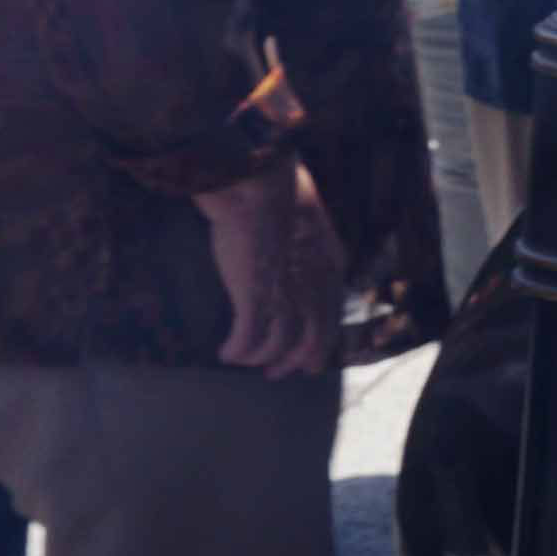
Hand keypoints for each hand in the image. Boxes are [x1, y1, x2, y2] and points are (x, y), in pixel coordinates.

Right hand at [198, 160, 346, 380]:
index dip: (318, 336)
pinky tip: (225, 352)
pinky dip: (237, 350)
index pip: (330, 312)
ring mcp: (287, 293)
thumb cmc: (275, 188)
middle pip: (314, 338)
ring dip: (260, 358)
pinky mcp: (255, 298)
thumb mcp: (304, 213)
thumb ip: (303, 234)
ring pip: (279, 346)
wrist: (257, 183)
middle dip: (296, 361)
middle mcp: (316, 284)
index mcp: (331, 263)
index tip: (305, 349)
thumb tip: (288, 237)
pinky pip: (247, 340)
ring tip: (242, 360)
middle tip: (276, 372)